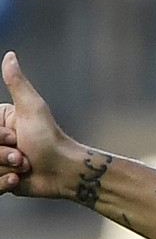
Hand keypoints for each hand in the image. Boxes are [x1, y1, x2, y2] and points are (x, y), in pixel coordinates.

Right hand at [0, 51, 82, 198]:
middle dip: (2, 156)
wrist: (65, 172)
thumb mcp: (31, 109)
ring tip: (24, 166)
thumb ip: (16, 83)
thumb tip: (10, 55)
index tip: (15, 138)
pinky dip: (4, 184)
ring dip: (5, 170)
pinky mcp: (0, 180)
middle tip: (22, 156)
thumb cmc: (50, 139)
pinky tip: (20, 179)